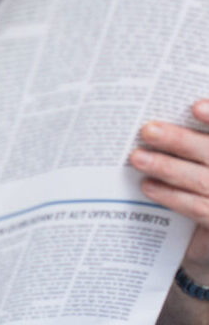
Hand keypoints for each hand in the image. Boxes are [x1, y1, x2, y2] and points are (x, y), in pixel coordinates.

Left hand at [130, 100, 208, 282]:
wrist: (201, 231)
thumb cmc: (193, 181)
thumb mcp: (189, 154)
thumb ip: (183, 142)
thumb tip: (155, 120)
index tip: (194, 107)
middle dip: (180, 140)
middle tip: (147, 130)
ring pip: (201, 180)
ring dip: (167, 168)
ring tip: (137, 158)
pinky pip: (198, 208)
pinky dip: (172, 197)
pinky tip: (147, 187)